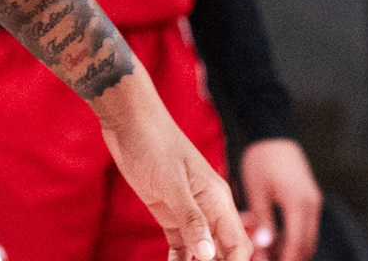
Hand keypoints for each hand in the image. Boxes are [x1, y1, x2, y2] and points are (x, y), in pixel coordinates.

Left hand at [96, 67, 250, 260]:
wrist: (128, 120)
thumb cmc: (154, 142)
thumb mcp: (172, 183)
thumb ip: (192, 219)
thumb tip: (209, 255)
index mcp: (218, 200)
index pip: (238, 245)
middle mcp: (208, 209)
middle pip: (223, 252)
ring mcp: (188, 211)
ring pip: (202, 252)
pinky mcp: (168, 212)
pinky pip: (180, 246)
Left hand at [239, 139, 321, 260]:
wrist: (273, 133)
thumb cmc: (261, 159)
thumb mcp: (256, 190)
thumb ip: (263, 220)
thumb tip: (264, 247)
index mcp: (298, 204)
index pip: (295, 245)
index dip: (283, 260)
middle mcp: (311, 205)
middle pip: (306, 245)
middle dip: (287, 257)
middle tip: (265, 260)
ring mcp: (313, 202)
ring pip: (307, 238)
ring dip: (290, 248)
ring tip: (266, 252)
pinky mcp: (310, 198)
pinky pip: (305, 226)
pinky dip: (292, 236)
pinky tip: (273, 238)